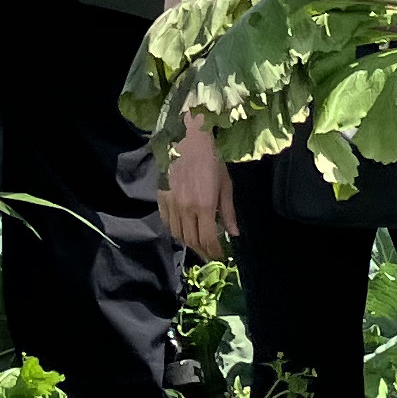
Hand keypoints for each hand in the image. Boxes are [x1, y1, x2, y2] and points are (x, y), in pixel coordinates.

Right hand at [162, 116, 234, 262]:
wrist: (188, 141)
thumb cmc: (212, 160)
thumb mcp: (226, 185)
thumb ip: (228, 212)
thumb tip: (234, 233)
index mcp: (204, 205)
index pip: (207, 239)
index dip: (214, 251)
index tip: (220, 256)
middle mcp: (185, 208)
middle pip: (192, 240)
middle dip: (203, 251)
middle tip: (210, 255)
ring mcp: (171, 204)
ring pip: (178, 235)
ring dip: (189, 244)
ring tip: (199, 246)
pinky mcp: (162, 198)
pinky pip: (167, 223)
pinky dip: (176, 232)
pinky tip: (184, 232)